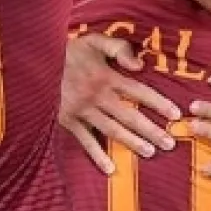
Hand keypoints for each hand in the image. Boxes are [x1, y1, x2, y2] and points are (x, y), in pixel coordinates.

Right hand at [59, 34, 180, 173]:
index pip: (139, 90)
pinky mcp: (68, 121)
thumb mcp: (93, 41)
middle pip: (130, 115)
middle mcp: (97, 95)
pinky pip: (85, 141)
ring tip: (150, 153)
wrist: (35, 61)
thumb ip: (118, 48)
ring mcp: (82, 110)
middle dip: (151, 129)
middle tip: (170, 143)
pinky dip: (97, 155)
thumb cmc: (68, 51)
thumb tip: (140, 65)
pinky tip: (111, 169)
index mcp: (106, 76)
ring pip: (112, 129)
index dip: (158, 102)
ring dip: (131, 142)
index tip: (175, 114)